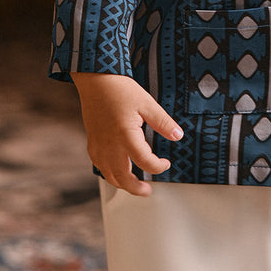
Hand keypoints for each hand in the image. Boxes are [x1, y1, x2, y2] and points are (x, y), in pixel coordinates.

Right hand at [71, 72, 183, 196]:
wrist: (95, 80)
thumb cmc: (121, 90)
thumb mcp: (147, 103)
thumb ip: (163, 122)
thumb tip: (178, 135)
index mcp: (126, 136)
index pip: (145, 162)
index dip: (158, 167)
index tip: (166, 163)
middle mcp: (110, 145)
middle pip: (122, 177)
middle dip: (136, 188)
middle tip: (147, 191)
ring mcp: (99, 145)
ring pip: (108, 175)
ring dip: (122, 183)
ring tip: (134, 184)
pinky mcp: (92, 142)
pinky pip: (99, 165)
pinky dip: (109, 173)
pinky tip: (117, 169)